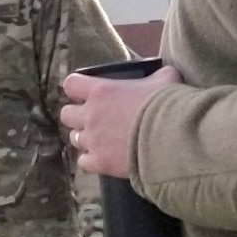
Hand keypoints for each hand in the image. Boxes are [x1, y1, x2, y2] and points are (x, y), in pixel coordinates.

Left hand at [60, 67, 181, 177]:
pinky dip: (91, 159)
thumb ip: (159, 74)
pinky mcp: (99, 162)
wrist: (170, 137)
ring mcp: (93, 140)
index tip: (86, 92)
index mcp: (101, 91)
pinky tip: (104, 158)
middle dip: (77, 115)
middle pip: (66, 114)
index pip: (71, 84)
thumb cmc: (165, 104)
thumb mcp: (166, 78)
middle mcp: (90, 115)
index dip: (77, 88)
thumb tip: (165, 73)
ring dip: (85, 137)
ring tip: (101, 139)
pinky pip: (83, 161)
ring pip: (75, 138)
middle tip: (94, 117)